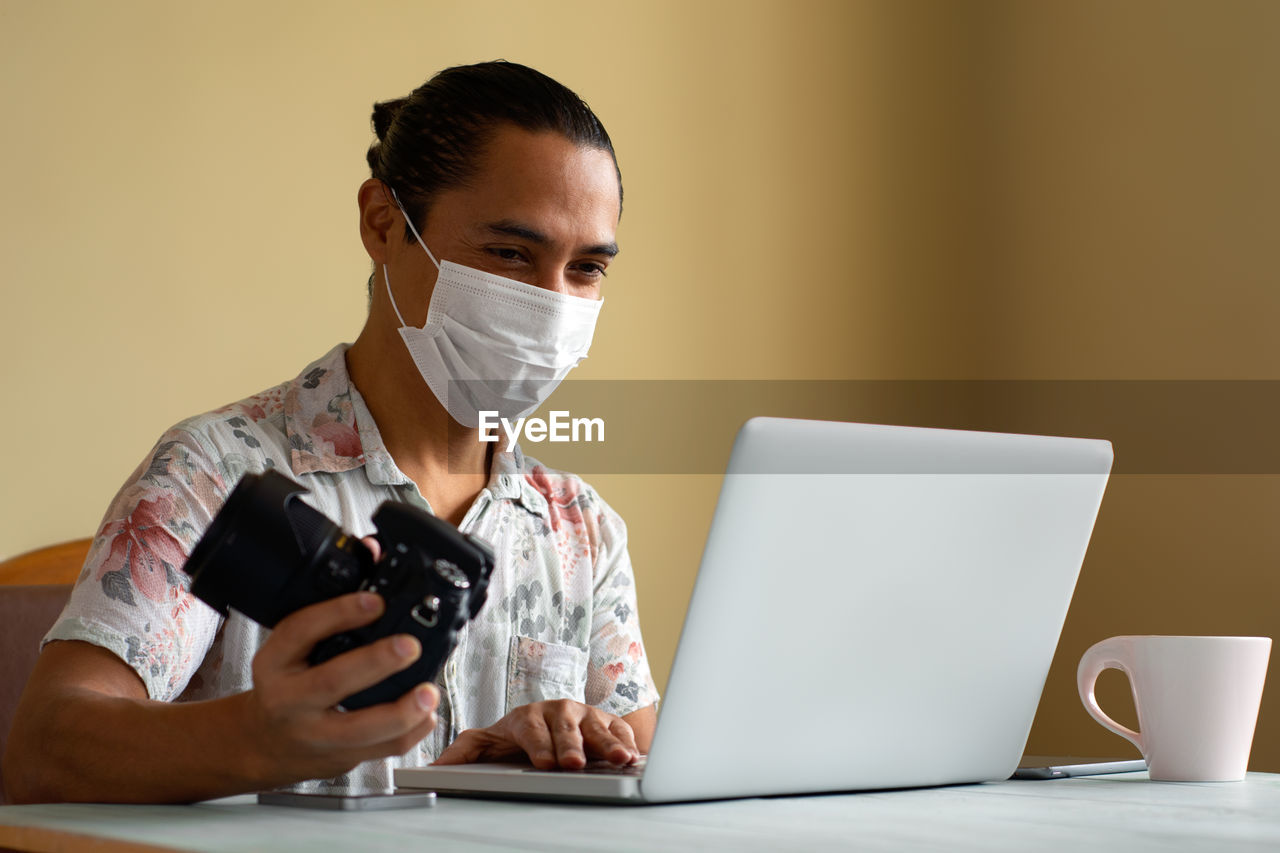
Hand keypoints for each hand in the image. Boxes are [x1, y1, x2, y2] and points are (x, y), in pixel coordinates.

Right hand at [243, 590, 439, 786]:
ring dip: (401, 712)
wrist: (265, 742)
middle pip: (331, 682)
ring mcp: (315, 733)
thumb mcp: (292, 644)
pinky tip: (427, 713)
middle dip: (375, 663)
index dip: (338, 613)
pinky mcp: (340, 757)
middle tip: (409, 646)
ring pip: (358, 729)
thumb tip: (373, 551)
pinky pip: (380, 751)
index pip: (300, 631)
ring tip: (429, 692)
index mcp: (274, 662)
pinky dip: (410, 733)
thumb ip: (331, 602)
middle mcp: (290, 699)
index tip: (375, 601)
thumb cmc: (288, 682)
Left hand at [433, 700, 638, 769]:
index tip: (544, 764)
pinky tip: (634, 754)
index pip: (532, 730)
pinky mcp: (605, 721)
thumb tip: (431, 769)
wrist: (543, 722)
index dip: (540, 747)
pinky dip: (627, 741)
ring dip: (607, 743)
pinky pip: (619, 728)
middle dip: (572, 747)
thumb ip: (461, 753)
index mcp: (527, 717)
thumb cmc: (515, 737)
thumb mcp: (485, 743)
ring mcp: (583, 715)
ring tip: (618, 759)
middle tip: (575, 764)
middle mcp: (557, 711)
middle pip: (565, 728)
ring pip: (595, 727)